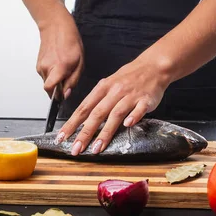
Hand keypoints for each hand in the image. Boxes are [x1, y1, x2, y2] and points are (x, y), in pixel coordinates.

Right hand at [36, 10, 83, 98]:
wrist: (56, 27)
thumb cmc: (70, 41)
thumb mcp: (80, 62)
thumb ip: (73, 80)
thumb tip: (66, 94)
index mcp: (58, 68)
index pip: (50, 89)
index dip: (56, 96)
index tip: (63, 94)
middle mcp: (46, 68)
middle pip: (49, 89)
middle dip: (58, 87)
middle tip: (67, 76)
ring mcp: (40, 66)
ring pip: (47, 82)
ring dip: (55, 79)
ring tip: (63, 67)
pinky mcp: (37, 65)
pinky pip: (45, 75)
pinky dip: (51, 74)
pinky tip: (57, 63)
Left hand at [56, 56, 171, 155]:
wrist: (153, 66)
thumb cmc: (129, 78)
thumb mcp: (109, 85)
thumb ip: (97, 102)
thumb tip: (82, 121)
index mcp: (103, 88)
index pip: (83, 108)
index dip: (71, 124)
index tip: (61, 137)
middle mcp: (114, 91)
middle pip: (96, 113)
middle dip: (85, 133)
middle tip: (76, 148)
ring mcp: (130, 95)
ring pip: (115, 114)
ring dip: (105, 132)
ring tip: (97, 148)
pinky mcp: (146, 99)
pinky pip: (139, 109)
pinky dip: (134, 116)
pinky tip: (127, 125)